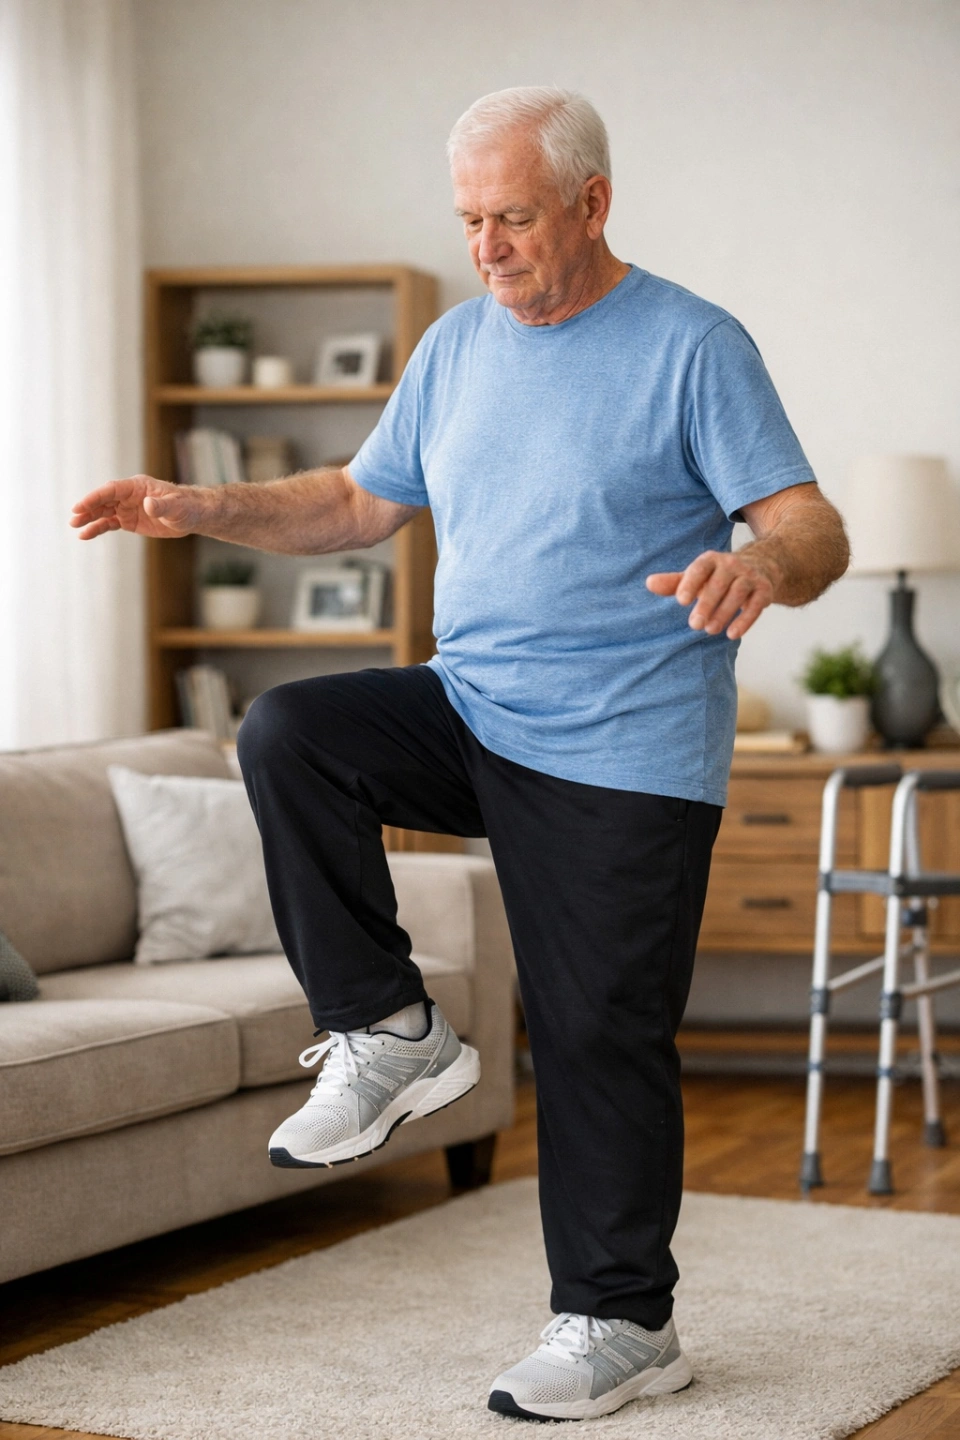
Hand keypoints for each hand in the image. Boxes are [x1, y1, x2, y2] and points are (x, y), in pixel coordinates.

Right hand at [70, 475, 203, 540]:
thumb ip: (162, 506)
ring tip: (76, 527)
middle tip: (74, 518)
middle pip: (103, 500)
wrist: (192, 515)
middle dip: (88, 508)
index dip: (96, 497)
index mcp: (137, 487)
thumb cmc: (186, 507)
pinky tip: (86, 534)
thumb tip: (148, 503)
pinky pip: (109, 523)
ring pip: (103, 512)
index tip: (81, 506)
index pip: (112, 490)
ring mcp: (127, 508)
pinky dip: (98, 528)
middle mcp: (129, 495)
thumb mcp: (176, 507)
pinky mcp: (128, 520)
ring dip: (89, 519)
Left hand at [646, 550, 777, 639]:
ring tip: (710, 630)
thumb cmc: (719, 576)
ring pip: (738, 593)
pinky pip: (756, 605)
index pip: (700, 568)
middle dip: (706, 604)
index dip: (690, 583)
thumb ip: (674, 582)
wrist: (761, 566)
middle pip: (719, 583)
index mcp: (711, 560)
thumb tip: (649, 583)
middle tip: (694, 624)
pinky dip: (745, 620)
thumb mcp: (697, 576)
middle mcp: (732, 565)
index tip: (681, 601)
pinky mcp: (764, 590)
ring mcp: (750, 576)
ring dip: (724, 613)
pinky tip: (732, 634)